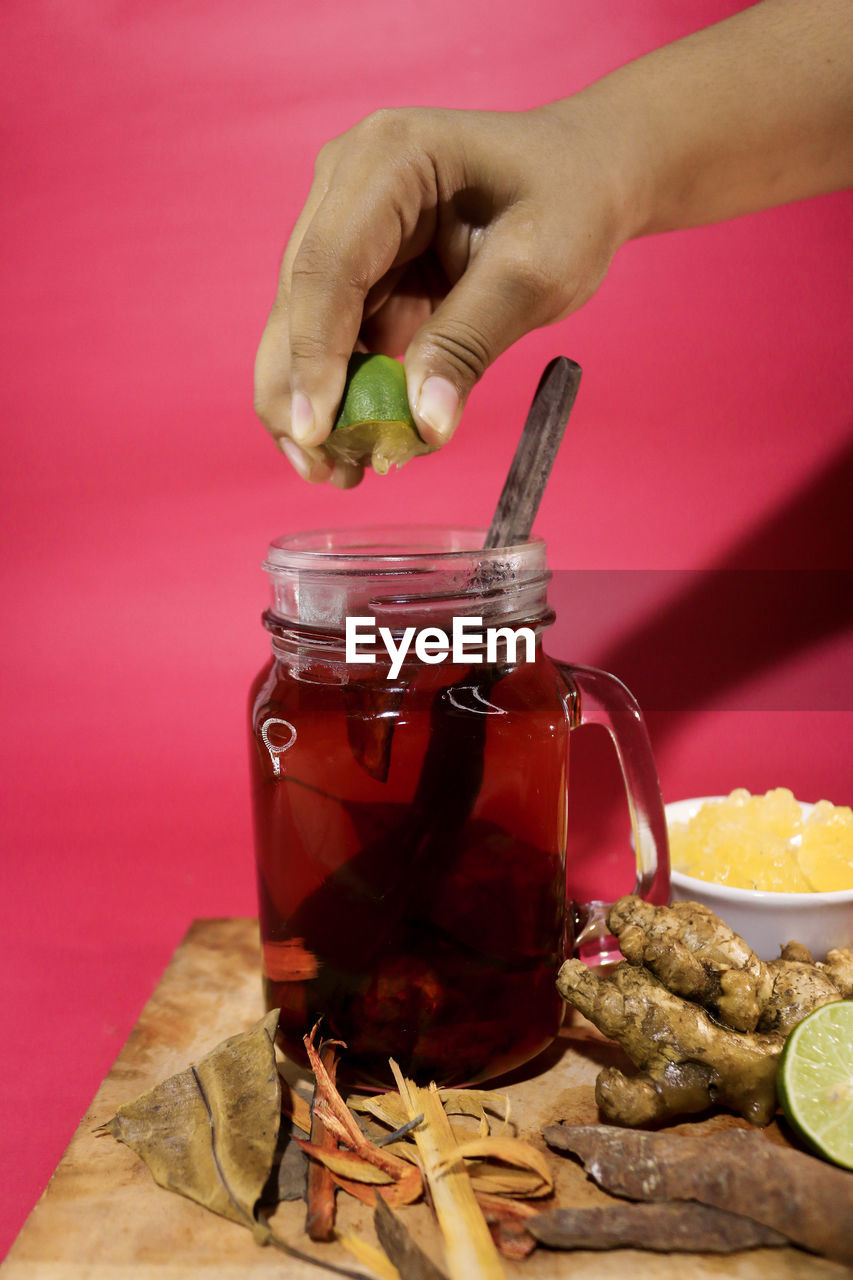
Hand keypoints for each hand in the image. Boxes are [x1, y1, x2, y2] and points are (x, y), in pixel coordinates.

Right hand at [254, 102, 634, 484]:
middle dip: (298, 392)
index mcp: (387, 159)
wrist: (587, 176)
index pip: (327, 266)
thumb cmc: (571, 202)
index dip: (313, 355)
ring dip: (314, 403)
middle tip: (322, 470)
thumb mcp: (535, 272)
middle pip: (295, 301)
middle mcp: (346, 186)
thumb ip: (469, 342)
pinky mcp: (359, 270)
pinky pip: (334, 341)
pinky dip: (343, 395)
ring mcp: (346, 227)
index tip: (315, 432)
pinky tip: (362, 444)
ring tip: (341, 472)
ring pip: (301, 329)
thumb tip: (422, 424)